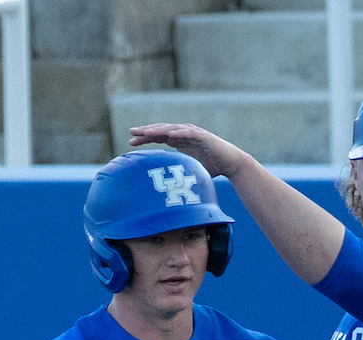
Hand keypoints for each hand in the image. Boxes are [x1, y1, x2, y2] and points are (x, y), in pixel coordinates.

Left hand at [128, 123, 247, 179]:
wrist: (232, 164)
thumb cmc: (211, 167)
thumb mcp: (188, 169)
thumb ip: (177, 171)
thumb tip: (163, 186)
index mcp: (178, 140)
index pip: (158, 137)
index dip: (144, 138)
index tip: (130, 143)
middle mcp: (184, 134)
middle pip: (161, 130)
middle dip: (146, 131)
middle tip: (131, 133)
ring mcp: (193, 133)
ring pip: (172, 129)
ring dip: (159, 130)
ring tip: (146, 132)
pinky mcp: (204, 137)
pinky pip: (189, 133)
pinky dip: (180, 133)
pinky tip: (169, 134)